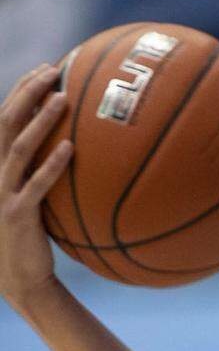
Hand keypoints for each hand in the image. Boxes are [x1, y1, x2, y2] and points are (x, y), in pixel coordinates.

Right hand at [0, 64, 70, 310]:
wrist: (22, 281)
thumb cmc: (32, 240)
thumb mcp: (34, 201)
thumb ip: (43, 174)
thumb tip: (79, 147)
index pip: (5, 116)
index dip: (23, 89)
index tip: (47, 69)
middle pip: (7, 120)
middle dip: (29, 91)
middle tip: (55, 71)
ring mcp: (2, 192)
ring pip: (20, 146)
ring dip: (41, 120)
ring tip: (64, 98)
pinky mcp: (17, 215)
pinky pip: (36, 185)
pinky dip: (52, 165)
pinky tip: (71, 149)